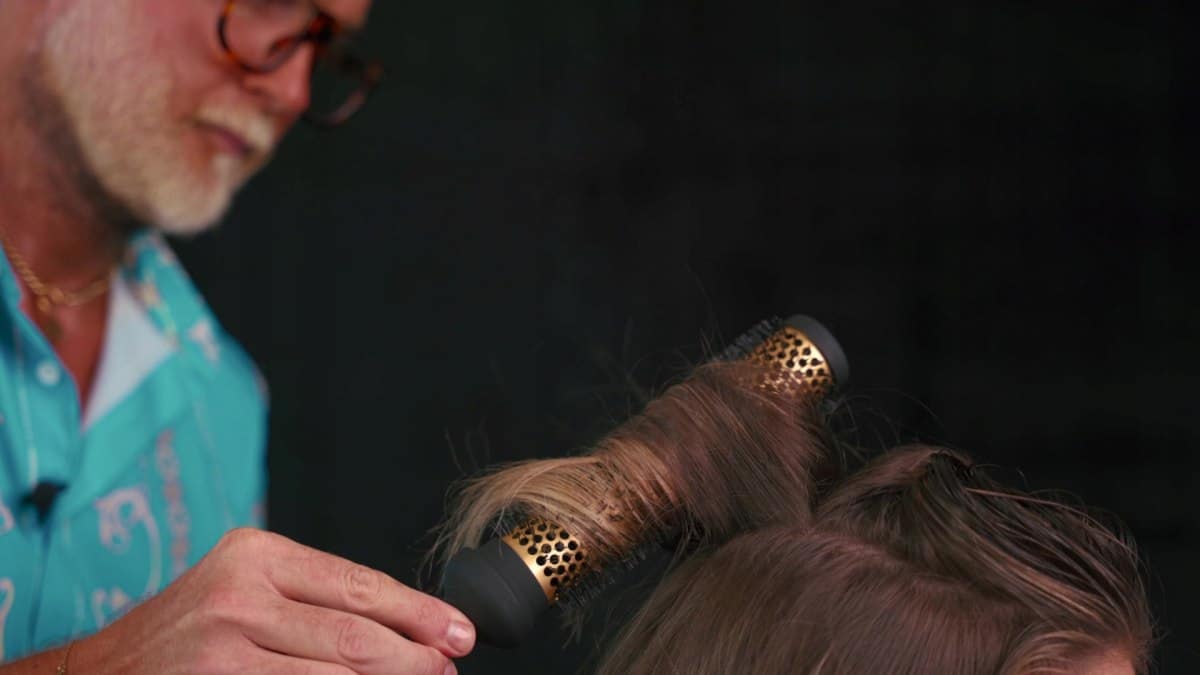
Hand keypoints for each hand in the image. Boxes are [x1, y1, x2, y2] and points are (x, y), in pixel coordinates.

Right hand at [69, 528, 473, 674]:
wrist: (99, 674)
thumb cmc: (188, 631)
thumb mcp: (245, 589)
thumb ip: (315, 600)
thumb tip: (406, 628)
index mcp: (257, 556)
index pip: (360, 585)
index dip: (418, 613)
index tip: (458, 631)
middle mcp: (239, 595)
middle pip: (355, 635)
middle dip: (414, 658)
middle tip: (448, 668)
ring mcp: (223, 648)